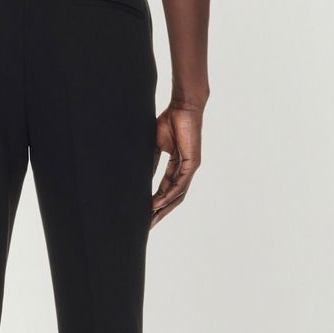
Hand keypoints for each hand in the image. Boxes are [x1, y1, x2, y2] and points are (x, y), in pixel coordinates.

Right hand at [151, 99, 205, 227]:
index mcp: (177, 165)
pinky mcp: (192, 162)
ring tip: (151, 219)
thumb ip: (152, 162)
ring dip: (164, 207)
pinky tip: (159, 203)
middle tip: (147, 225)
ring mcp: (190, 167)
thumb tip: (141, 179)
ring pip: (178, 194)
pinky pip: (180, 183)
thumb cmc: (170, 121)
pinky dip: (170, 194)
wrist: (183, 107)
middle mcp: (185, 169)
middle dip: (160, 211)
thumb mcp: (155, 146)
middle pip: (173, 197)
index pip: (165, 189)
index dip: (155, 202)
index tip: (144, 214)